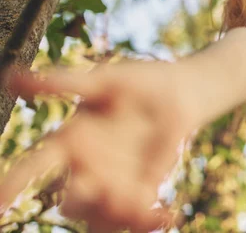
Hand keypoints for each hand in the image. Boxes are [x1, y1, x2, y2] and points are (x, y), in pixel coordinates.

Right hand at [0, 62, 191, 231]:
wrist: (178, 91)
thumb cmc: (136, 82)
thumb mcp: (102, 81)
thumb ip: (63, 82)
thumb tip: (11, 78)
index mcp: (70, 141)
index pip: (35, 165)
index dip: (14, 183)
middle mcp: (87, 167)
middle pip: (72, 203)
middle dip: (83, 202)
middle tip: (104, 189)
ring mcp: (115, 181)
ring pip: (101, 218)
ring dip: (115, 218)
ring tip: (140, 205)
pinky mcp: (144, 188)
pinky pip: (137, 217)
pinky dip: (148, 222)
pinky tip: (166, 214)